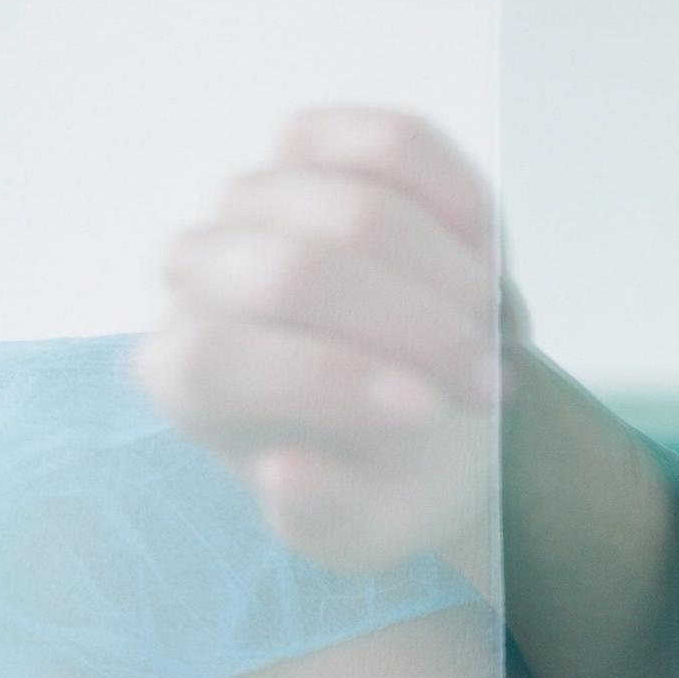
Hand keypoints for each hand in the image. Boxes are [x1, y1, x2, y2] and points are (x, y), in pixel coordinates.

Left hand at [133, 108, 509, 576]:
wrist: (429, 413)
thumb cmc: (383, 477)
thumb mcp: (364, 533)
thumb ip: (325, 521)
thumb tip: (288, 474)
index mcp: (184, 377)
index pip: (220, 360)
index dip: (323, 382)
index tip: (426, 415)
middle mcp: (198, 273)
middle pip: (296, 273)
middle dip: (417, 331)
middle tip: (491, 388)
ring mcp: (254, 197)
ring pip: (357, 207)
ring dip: (453, 279)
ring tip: (494, 335)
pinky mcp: (316, 146)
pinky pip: (393, 144)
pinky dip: (459, 200)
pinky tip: (487, 258)